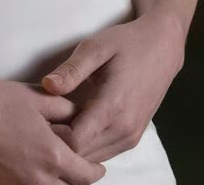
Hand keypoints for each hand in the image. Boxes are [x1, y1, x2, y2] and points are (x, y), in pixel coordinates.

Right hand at [0, 69, 107, 184]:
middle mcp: (36, 181)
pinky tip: (21, 172)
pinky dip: (24, 184)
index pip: (86, 176)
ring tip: (47, 170)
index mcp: (52, 157)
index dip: (95, 171)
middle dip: (74, 181)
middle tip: (74, 170)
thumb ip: (64, 111)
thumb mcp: (36, 99)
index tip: (96, 168)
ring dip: (50, 183)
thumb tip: (78, 118)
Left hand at [39, 15, 184, 163]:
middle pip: (81, 156)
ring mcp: (130, 137)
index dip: (52, 135)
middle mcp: (124, 129)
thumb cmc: (127, 44)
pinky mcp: (132, 139)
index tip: (40, 117)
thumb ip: (71, 70)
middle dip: (59, 143)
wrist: (163, 48)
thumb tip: (47, 85)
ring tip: (59, 122)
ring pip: (92, 160)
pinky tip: (76, 125)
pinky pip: (103, 154)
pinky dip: (87, 147)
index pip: (74, 142)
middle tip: (44, 120)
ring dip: (72, 147)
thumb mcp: (96, 47)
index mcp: (113, 106)